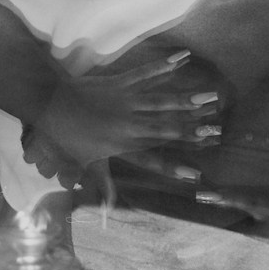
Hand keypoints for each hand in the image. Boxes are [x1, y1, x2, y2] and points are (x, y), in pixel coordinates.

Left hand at [20, 50, 223, 184]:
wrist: (51, 104)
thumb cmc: (67, 136)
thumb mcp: (85, 163)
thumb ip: (103, 183)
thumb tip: (109, 210)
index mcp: (123, 145)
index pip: (153, 158)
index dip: (174, 166)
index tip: (196, 173)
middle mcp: (130, 124)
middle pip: (166, 127)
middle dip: (193, 128)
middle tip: (217, 129)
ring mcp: (127, 101)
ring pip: (162, 100)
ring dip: (187, 98)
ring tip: (211, 96)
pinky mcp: (121, 82)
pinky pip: (146, 73)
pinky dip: (164, 65)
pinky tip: (183, 58)